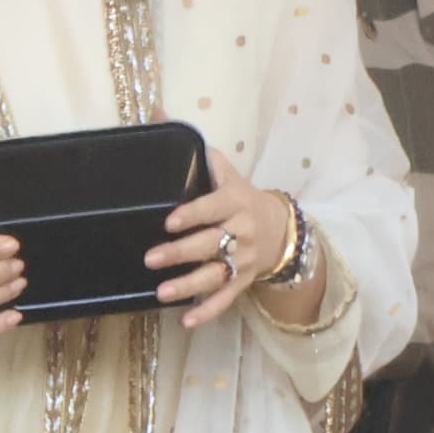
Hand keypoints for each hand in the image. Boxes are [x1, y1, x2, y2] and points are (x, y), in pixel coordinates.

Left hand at [148, 146, 292, 330]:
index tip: (168, 222)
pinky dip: (208, 312)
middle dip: (181, 252)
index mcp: (235, 201)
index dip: (192, 213)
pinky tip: (187, 321)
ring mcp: (245, 259)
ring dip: (189, 286)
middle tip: (151, 258)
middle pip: (211, 244)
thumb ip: (192, 148)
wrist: (282, 227)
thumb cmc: (241, 195)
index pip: (213, 206)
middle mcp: (242, 231)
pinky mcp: (244, 281)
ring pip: (216, 275)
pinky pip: (227, 299)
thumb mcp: (224, 169)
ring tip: (162, 293)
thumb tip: (157, 111)